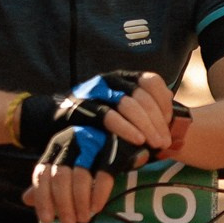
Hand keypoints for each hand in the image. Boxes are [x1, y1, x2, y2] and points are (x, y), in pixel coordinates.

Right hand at [14, 70, 177, 155]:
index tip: (169, 122)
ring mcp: (95, 91)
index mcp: (123, 78)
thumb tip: (172, 128)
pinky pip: (109, 116)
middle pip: (143, 96)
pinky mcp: (82, 106)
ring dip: (146, 126)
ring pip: (129, 105)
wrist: (51, 120)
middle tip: (165, 141)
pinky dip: (126, 128)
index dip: (163, 101)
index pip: (151, 81)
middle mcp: (110, 80)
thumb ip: (142, 115)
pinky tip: (138, 140)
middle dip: (158, 121)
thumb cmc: (94, 121)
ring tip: (155, 144)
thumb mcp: (120, 112)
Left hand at [21, 126, 149, 222]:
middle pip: (60, 177)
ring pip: (80, 177)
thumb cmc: (96, 154)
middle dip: (63, 204)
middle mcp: (71, 141)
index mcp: (56, 145)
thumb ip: (50, 180)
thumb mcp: (70, 163)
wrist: (129, 133)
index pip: (42, 174)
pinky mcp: (115, 148)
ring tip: (84, 218)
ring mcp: (93, 143)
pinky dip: (99, 194)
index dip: (42, 198)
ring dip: (80, 202)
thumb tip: (26, 199)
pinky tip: (97, 207)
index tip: (46, 219)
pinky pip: (104, 175)